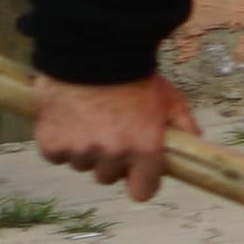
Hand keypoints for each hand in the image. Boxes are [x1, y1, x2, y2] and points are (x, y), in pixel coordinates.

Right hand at [19, 73, 185, 195]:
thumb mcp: (169, 98)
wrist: (93, 51)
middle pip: (108, 177)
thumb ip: (182, 124)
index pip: (142, 191)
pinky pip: (56, 155)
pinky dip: (59, 141)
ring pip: (81, 164)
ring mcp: (80, 150)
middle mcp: (112, 154)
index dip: (139, 181)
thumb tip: (193, 143)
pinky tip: (67, 119)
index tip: (136, 173)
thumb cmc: (135, 75)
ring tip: (87, 119)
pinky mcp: (51, 143)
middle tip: (110, 132)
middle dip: (110, 160)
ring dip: (84, 149)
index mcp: (145, 148)